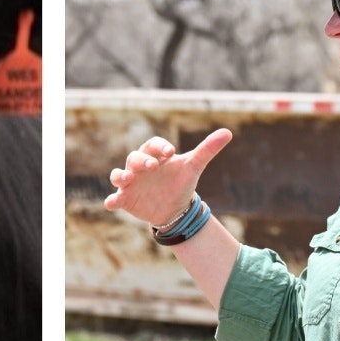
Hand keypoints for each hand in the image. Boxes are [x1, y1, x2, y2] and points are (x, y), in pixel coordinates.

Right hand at [103, 129, 232, 225]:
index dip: (159, 147)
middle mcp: (138, 167)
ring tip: (128, 179)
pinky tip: (112, 203)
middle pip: (134, 158)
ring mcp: (130, 183)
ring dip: (120, 176)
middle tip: (153, 166)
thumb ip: (207, 149)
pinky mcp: (125, 199)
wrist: (174, 208)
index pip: (152, 145)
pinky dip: (111, 200)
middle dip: (142, 161)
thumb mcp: (194, 166)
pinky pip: (114, 199)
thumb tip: (228, 132)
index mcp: (154, 155)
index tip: (171, 152)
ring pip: (118, 175)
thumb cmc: (181, 182)